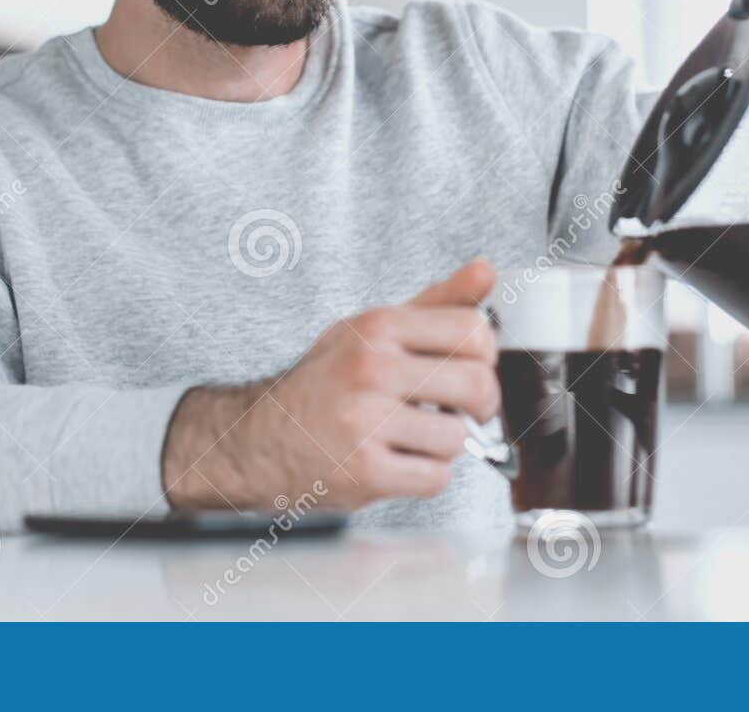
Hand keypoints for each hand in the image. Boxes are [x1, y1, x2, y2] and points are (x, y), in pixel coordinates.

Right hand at [161, 258, 499, 510]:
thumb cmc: (329, 381)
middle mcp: (371, 369)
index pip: (473, 329)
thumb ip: (435, 303)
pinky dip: (425, 475)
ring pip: (458, 438)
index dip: (485, 355)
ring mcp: (366, 422)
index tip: (471, 367)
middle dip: (480, 404)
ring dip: (445, 444)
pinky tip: (399, 460)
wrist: (261, 438)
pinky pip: (435, 477)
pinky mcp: (365, 471)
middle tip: (462, 410)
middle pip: (477, 384)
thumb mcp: (373, 330)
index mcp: (377, 326)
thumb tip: (486, 271)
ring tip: (415, 435)